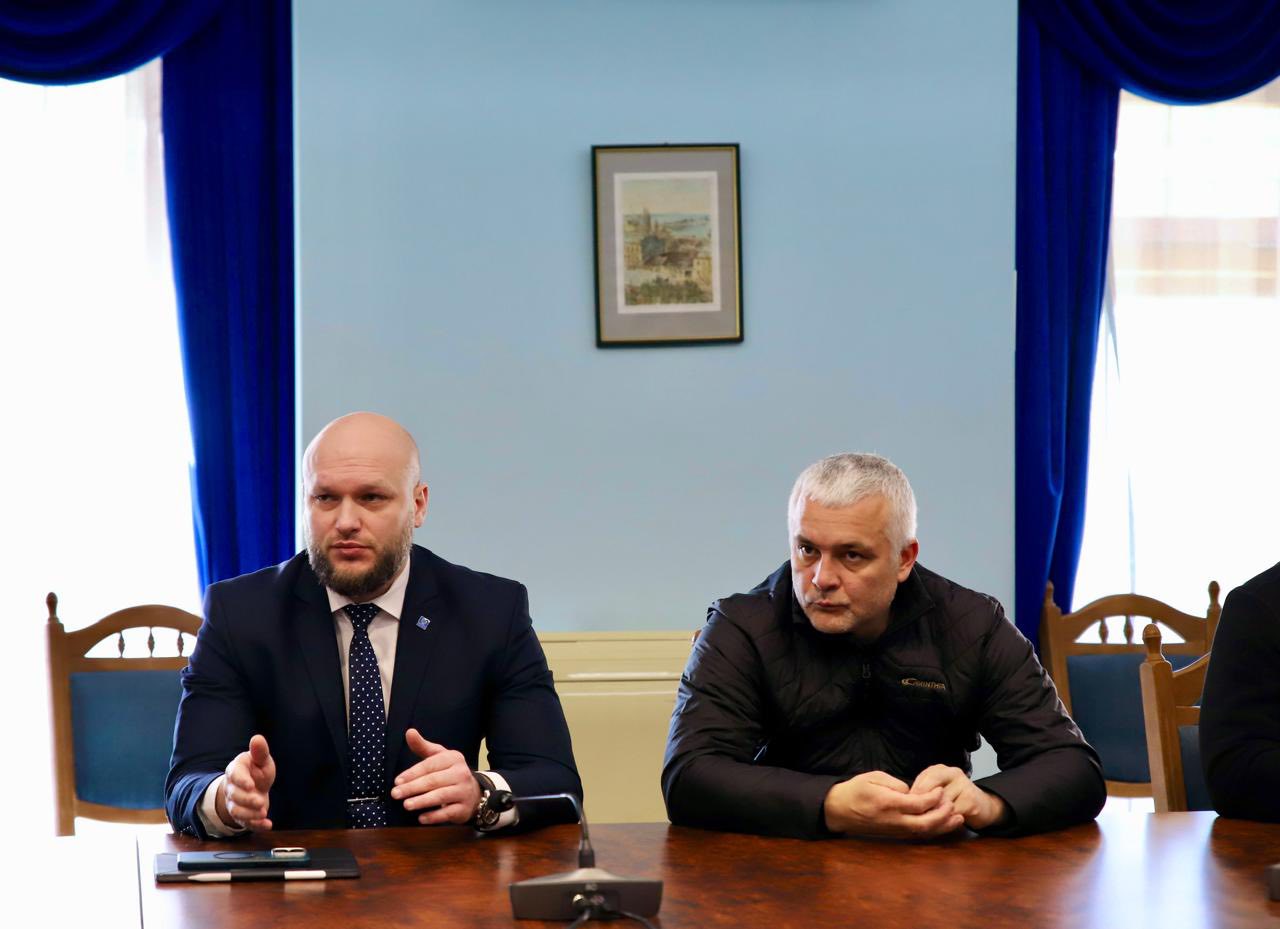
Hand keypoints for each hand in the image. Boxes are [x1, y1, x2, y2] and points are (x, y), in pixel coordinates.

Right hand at [216, 734, 275, 830]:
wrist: (254, 786)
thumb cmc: (257, 770)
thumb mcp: (261, 759)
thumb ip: (260, 751)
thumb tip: (257, 738)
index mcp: (236, 770)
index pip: (234, 775)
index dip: (241, 781)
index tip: (251, 785)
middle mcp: (232, 788)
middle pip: (234, 796)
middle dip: (247, 800)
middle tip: (260, 801)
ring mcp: (235, 803)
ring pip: (237, 812)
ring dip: (250, 814)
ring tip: (263, 813)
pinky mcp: (243, 816)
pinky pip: (246, 823)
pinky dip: (256, 826)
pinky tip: (267, 825)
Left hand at [390, 728, 481, 824]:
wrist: (473, 792)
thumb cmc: (449, 772)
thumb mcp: (439, 757)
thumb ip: (422, 746)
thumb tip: (409, 731)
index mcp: (453, 758)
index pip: (430, 765)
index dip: (413, 773)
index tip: (397, 781)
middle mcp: (461, 773)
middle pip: (434, 781)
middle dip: (413, 787)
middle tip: (395, 794)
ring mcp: (464, 791)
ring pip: (441, 796)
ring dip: (422, 801)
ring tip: (406, 805)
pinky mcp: (464, 809)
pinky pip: (448, 813)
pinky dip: (434, 816)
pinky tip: (421, 818)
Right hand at [823, 770, 964, 837]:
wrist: (838, 811)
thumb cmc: (855, 790)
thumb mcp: (873, 777)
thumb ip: (895, 784)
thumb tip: (913, 792)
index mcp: (888, 803)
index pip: (918, 804)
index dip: (933, 797)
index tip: (940, 790)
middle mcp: (894, 820)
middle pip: (925, 823)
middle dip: (943, 815)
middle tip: (953, 805)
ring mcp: (894, 830)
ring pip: (923, 832)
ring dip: (942, 827)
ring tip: (958, 819)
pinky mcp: (894, 834)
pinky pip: (917, 834)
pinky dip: (932, 830)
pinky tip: (942, 825)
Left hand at [909, 765, 1007, 830]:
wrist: (985, 806)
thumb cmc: (955, 799)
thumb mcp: (937, 791)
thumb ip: (923, 792)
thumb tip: (905, 803)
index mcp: (939, 769)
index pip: (920, 783)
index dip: (912, 800)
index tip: (908, 812)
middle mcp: (952, 773)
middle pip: (928, 793)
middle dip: (921, 810)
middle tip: (916, 821)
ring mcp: (963, 785)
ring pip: (939, 806)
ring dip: (931, 818)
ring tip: (927, 826)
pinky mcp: (971, 800)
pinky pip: (951, 815)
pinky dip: (944, 823)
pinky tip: (943, 826)